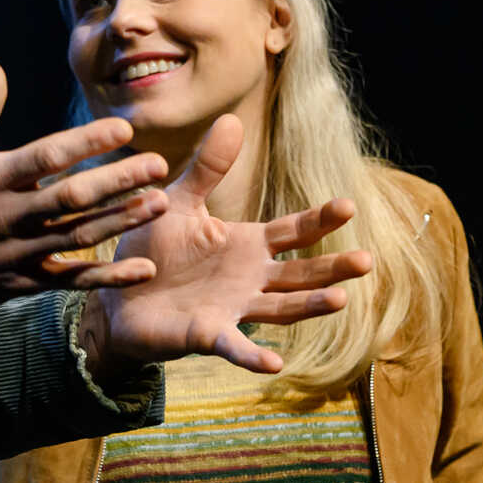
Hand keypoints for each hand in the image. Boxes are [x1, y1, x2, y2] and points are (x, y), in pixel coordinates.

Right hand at [0, 63, 171, 318]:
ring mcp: (17, 254)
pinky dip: (109, 278)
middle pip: (71, 198)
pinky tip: (143, 269)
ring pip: (78, 237)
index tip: (123, 129)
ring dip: (121, 220)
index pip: (44, 158)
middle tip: (157, 165)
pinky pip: (72, 280)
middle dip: (117, 181)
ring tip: (160, 202)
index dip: (85, 143)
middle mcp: (7, 217)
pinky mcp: (24, 283)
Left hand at [84, 114, 370, 376]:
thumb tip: (232, 118)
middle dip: (332, 268)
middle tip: (366, 261)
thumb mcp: (180, 202)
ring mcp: (232, 308)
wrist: (116, 297)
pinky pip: (234, 345)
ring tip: (340, 300)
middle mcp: (248, 279)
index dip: (320, 220)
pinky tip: (275, 364)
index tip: (349, 205)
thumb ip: (207, 168)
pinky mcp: (207, 334)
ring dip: (309, 306)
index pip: (293, 232)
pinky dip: (254, 355)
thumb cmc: (153, 250)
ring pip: (280, 308)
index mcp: (246, 245)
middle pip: (300, 274)